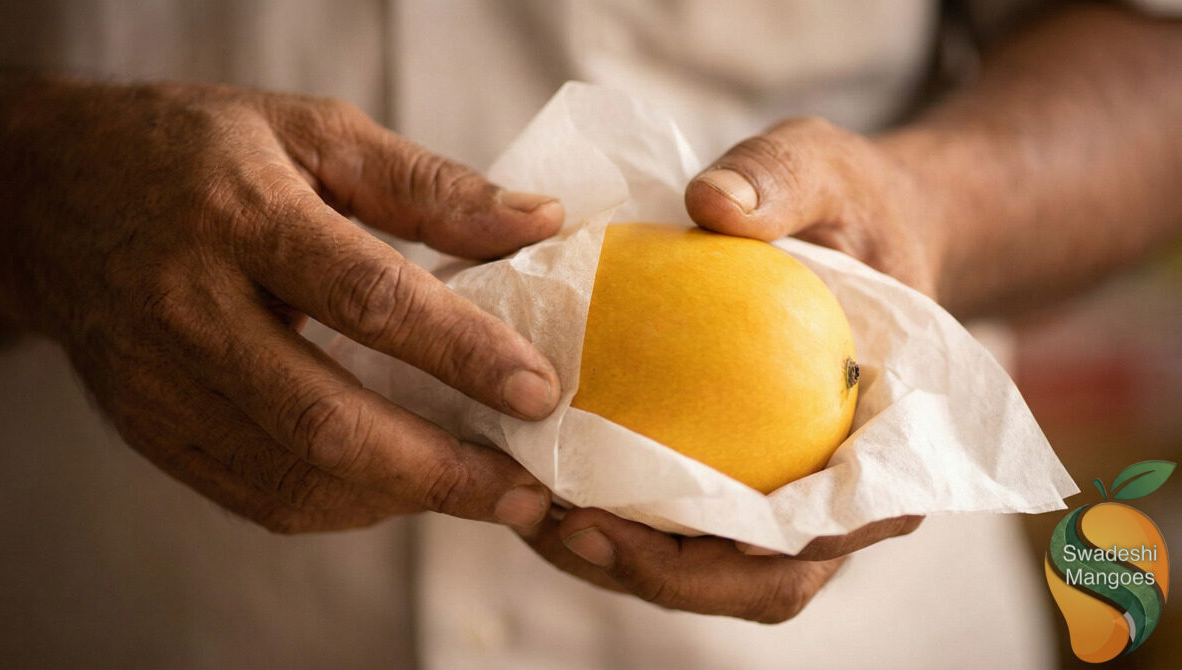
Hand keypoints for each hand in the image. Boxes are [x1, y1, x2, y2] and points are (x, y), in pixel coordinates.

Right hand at [0, 78, 563, 531]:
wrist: (55, 194)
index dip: (462, 352)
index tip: (540, 391)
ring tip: (480, 494)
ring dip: (399, 498)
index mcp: (240, 214)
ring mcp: (160, 381)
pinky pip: (256, 494)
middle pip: (326, 419)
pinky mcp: (149, 429)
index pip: (367, 298)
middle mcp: (190, 307)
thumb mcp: (315, 133)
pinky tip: (398, 487)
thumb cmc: (200, 152)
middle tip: (525, 492)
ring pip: (291, 475)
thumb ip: (428, 185)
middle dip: (439, 470)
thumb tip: (538, 222)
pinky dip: (342, 504)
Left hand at [519, 117, 931, 621]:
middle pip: (755, 580)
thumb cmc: (853, 208)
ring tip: (533, 512)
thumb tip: (715, 204)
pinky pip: (673, 523)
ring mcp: (784, 499)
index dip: (748, 554)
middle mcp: (838, 498)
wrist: (857, 232)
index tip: (659, 525)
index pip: (825, 531)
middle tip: (566, 525)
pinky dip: (612, 518)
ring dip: (619, 558)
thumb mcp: (827, 170)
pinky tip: (541, 480)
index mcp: (891, 450)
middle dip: (660, 571)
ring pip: (706, 569)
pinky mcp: (735, 482)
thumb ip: (783, 180)